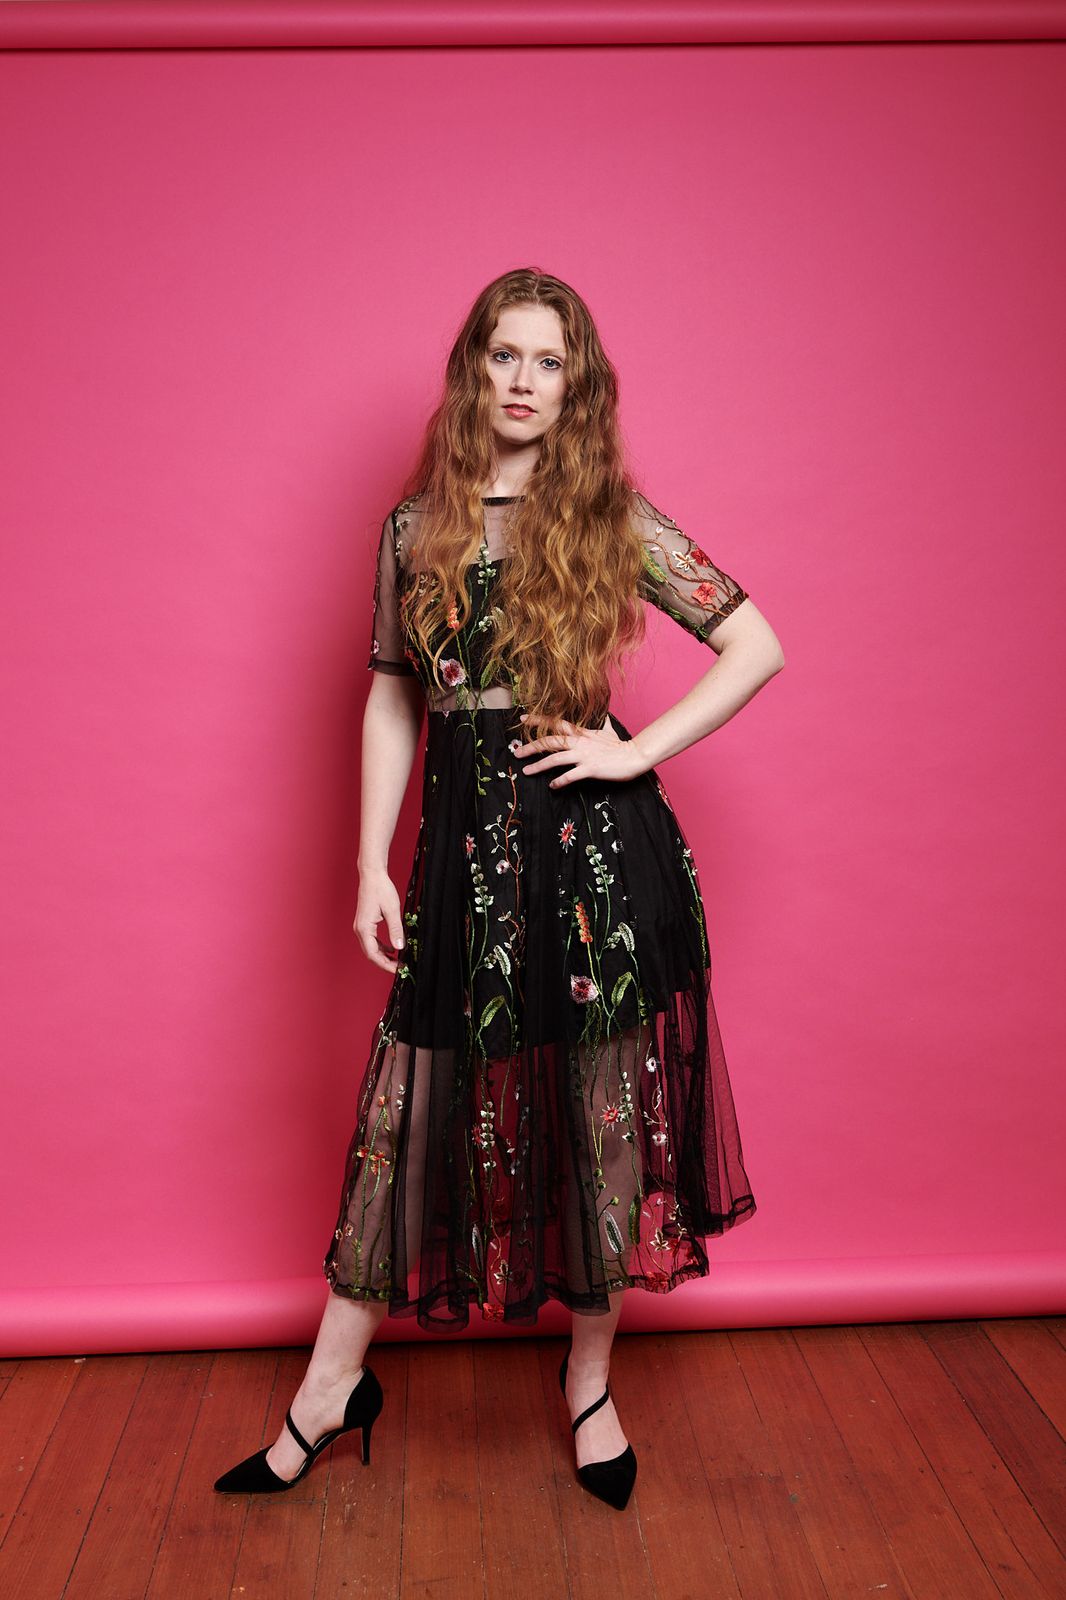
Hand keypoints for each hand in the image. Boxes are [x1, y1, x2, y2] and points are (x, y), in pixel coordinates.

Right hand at [354, 870, 406, 972]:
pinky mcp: (364, 923)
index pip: (373, 954)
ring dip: (383, 956)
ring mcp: (360, 926)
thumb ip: (396, 930)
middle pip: (370, 954)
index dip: (385, 964)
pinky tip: (391, 949)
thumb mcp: (392, 910)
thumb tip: (399, 948)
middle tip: (400, 967)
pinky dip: (381, 947)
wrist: (372, 875)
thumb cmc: (381, 889)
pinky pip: (371, 940)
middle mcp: (359, 929)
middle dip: (385, 963)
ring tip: (397, 960)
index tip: (398, 969)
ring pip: (370, 948)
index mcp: (364, 928)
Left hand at [512, 714, 649, 787]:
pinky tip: (552, 786)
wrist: (634, 756)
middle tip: (517, 752)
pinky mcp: (589, 769)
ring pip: (555, 759)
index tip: (523, 719)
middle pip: (550, 741)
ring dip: (538, 766)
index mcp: (581, 733)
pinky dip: (559, 781)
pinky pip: (570, 776)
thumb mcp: (609, 730)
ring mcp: (583, 756)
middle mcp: (579, 742)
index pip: (556, 723)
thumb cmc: (621, 745)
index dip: (539, 720)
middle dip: (531, 747)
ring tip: (526, 771)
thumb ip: (603, 723)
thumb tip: (606, 715)